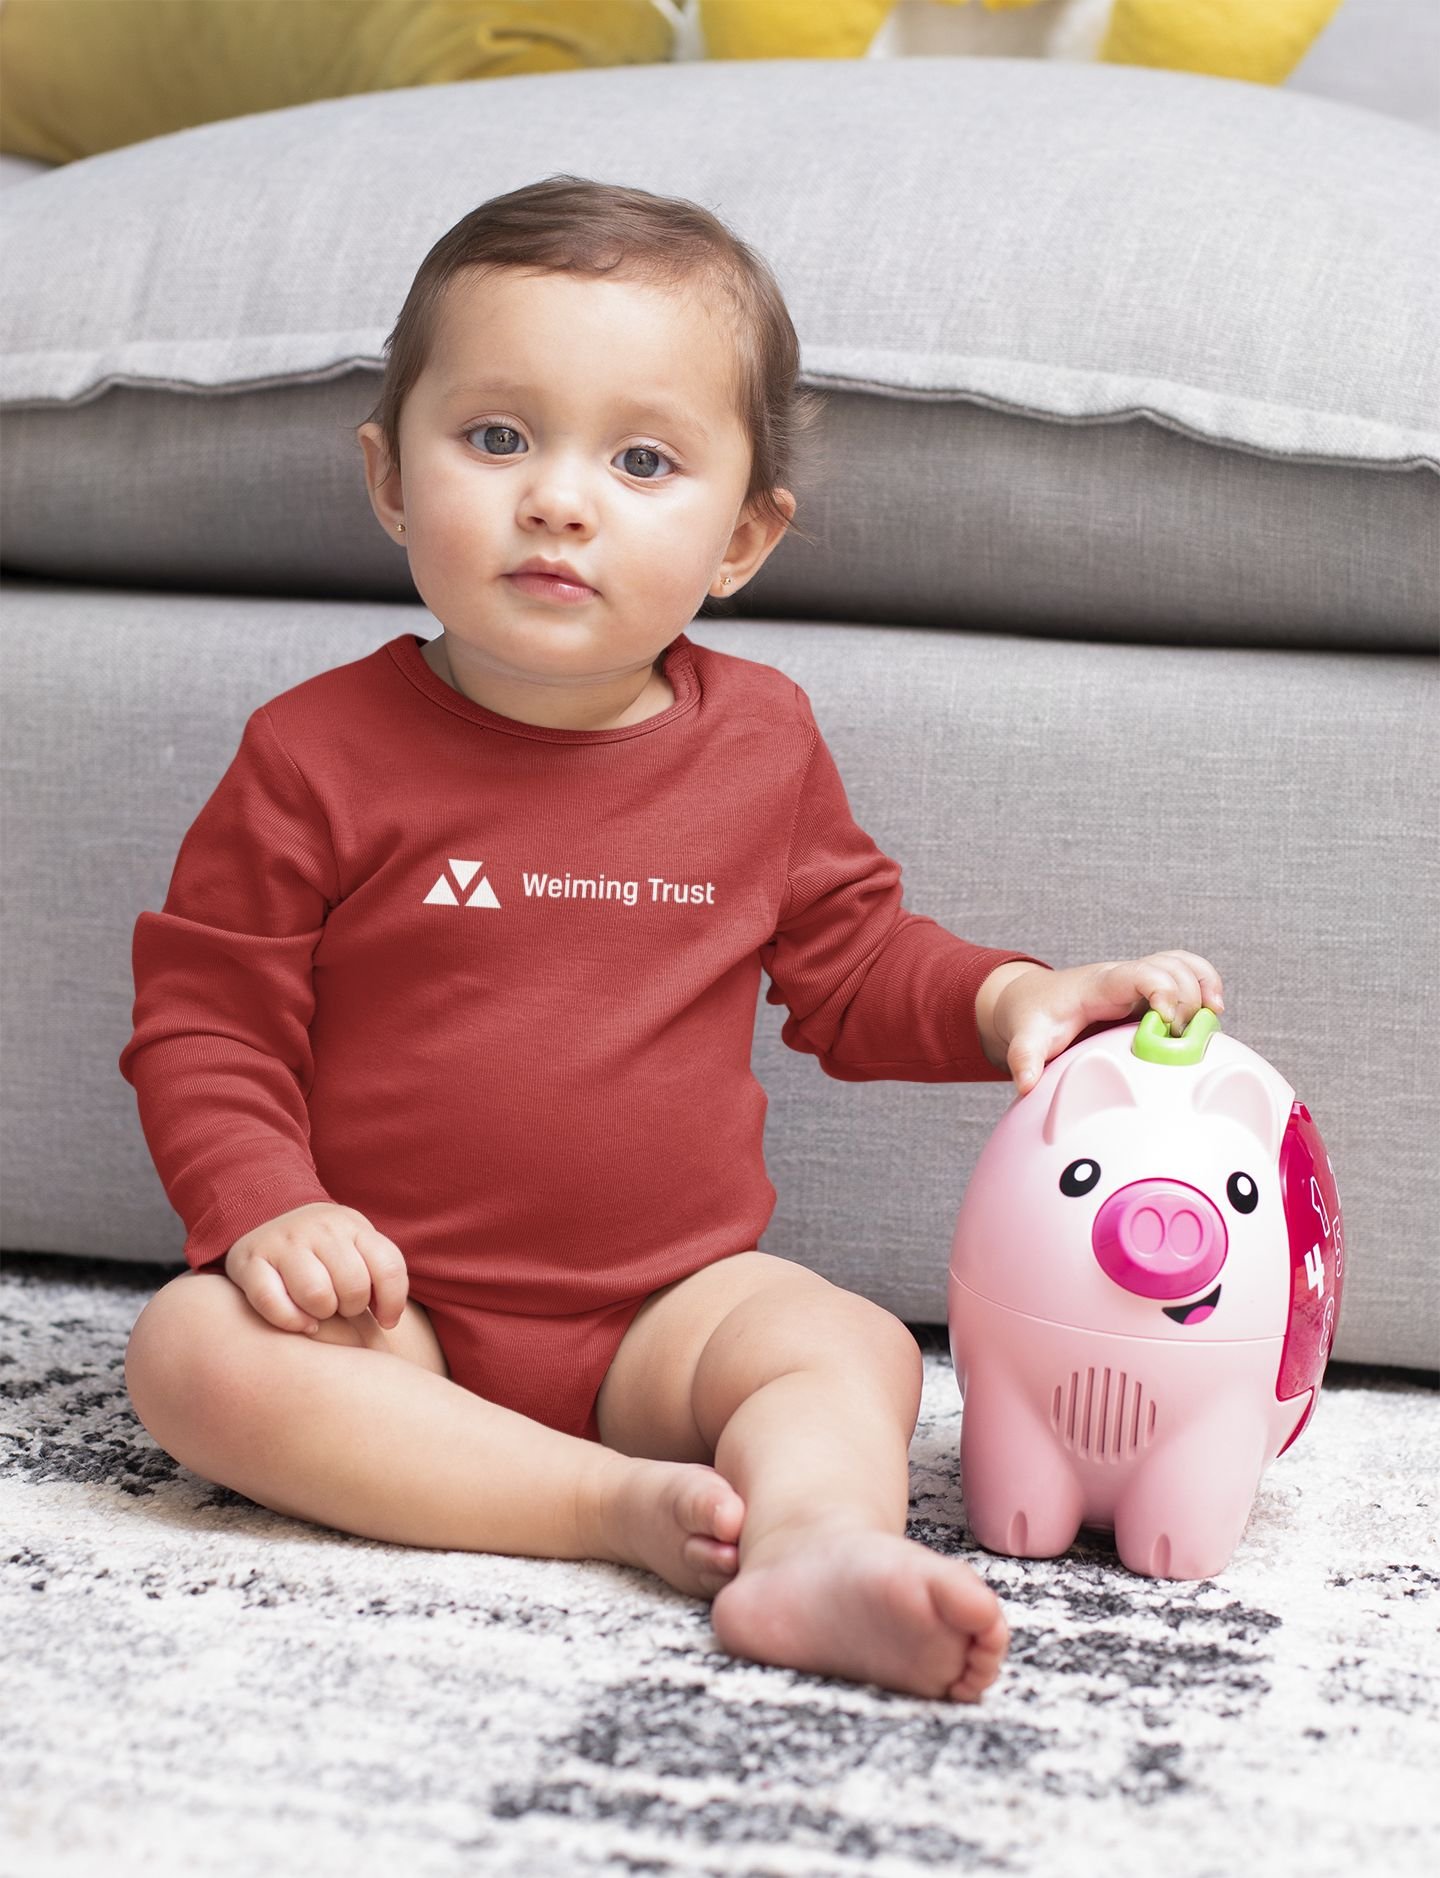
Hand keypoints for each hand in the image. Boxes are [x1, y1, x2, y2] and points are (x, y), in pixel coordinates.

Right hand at [223, 1201, 408, 1334]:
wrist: (263, 1215)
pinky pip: (272, 1301)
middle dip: (352, 1308)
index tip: (386, 1320)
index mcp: (352, 1225)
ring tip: (319, 1312)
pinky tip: (300, 1322)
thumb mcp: (356, 1248)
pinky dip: (290, 1320)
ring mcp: (283, 1242)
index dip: (393, 1303)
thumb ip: (377, 1274)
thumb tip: (387, 1322)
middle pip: (353, 1286)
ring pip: (316, 1294)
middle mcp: (319, 1228)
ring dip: (321, 1314)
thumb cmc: (324, 1251)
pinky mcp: (248, 1261)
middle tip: (342, 1308)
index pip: (388, 1267)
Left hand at [987, 951, 1225, 1098]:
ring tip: (1212, 1018)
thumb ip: (1025, 1058)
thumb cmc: (1035, 1017)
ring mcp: (1139, 979)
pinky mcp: (1150, 990)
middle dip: (1185, 999)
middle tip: (1181, 1038)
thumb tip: (1027, 1083)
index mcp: (1099, 985)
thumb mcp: (1026, 1038)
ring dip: (1203, 986)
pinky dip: (1205, 984)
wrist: (1034, 999)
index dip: (1161, 989)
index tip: (1167, 1021)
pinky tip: (1214, 1011)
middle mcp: (1124, 975)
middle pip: (1170, 967)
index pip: (1139, 973)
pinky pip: (1185, 973)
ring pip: (1182, 964)